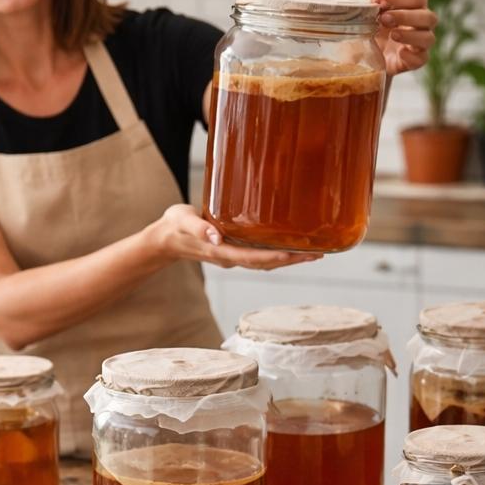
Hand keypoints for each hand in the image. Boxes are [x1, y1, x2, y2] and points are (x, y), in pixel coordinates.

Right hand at [142, 204, 322, 270]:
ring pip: (266, 261)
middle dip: (293, 260)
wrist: (165, 238)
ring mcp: (233, 256)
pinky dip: (278, 253)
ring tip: (313, 252)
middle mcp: (230, 257)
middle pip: (267, 263)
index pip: (254, 258)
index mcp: (220, 252)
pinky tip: (292, 246)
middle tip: (319, 253)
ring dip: (289, 259)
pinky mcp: (234, 250)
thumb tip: (215, 236)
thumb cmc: (174, 226)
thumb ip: (198, 229)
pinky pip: (260, 255)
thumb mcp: (183, 221)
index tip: (299, 254)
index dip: (278, 257)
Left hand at [368, 0, 436, 75]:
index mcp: (414, 7)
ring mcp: (421, 44)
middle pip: (428, 17)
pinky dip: (412, 56)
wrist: (369, 55)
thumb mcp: (372, 11)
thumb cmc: (375, 27)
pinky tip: (400, 53)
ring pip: (428, 38)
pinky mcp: (416, 61)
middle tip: (384, 19)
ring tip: (392, 35)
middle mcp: (422, 25)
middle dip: (406, 16)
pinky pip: (422, 58)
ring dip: (410, 35)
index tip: (382, 2)